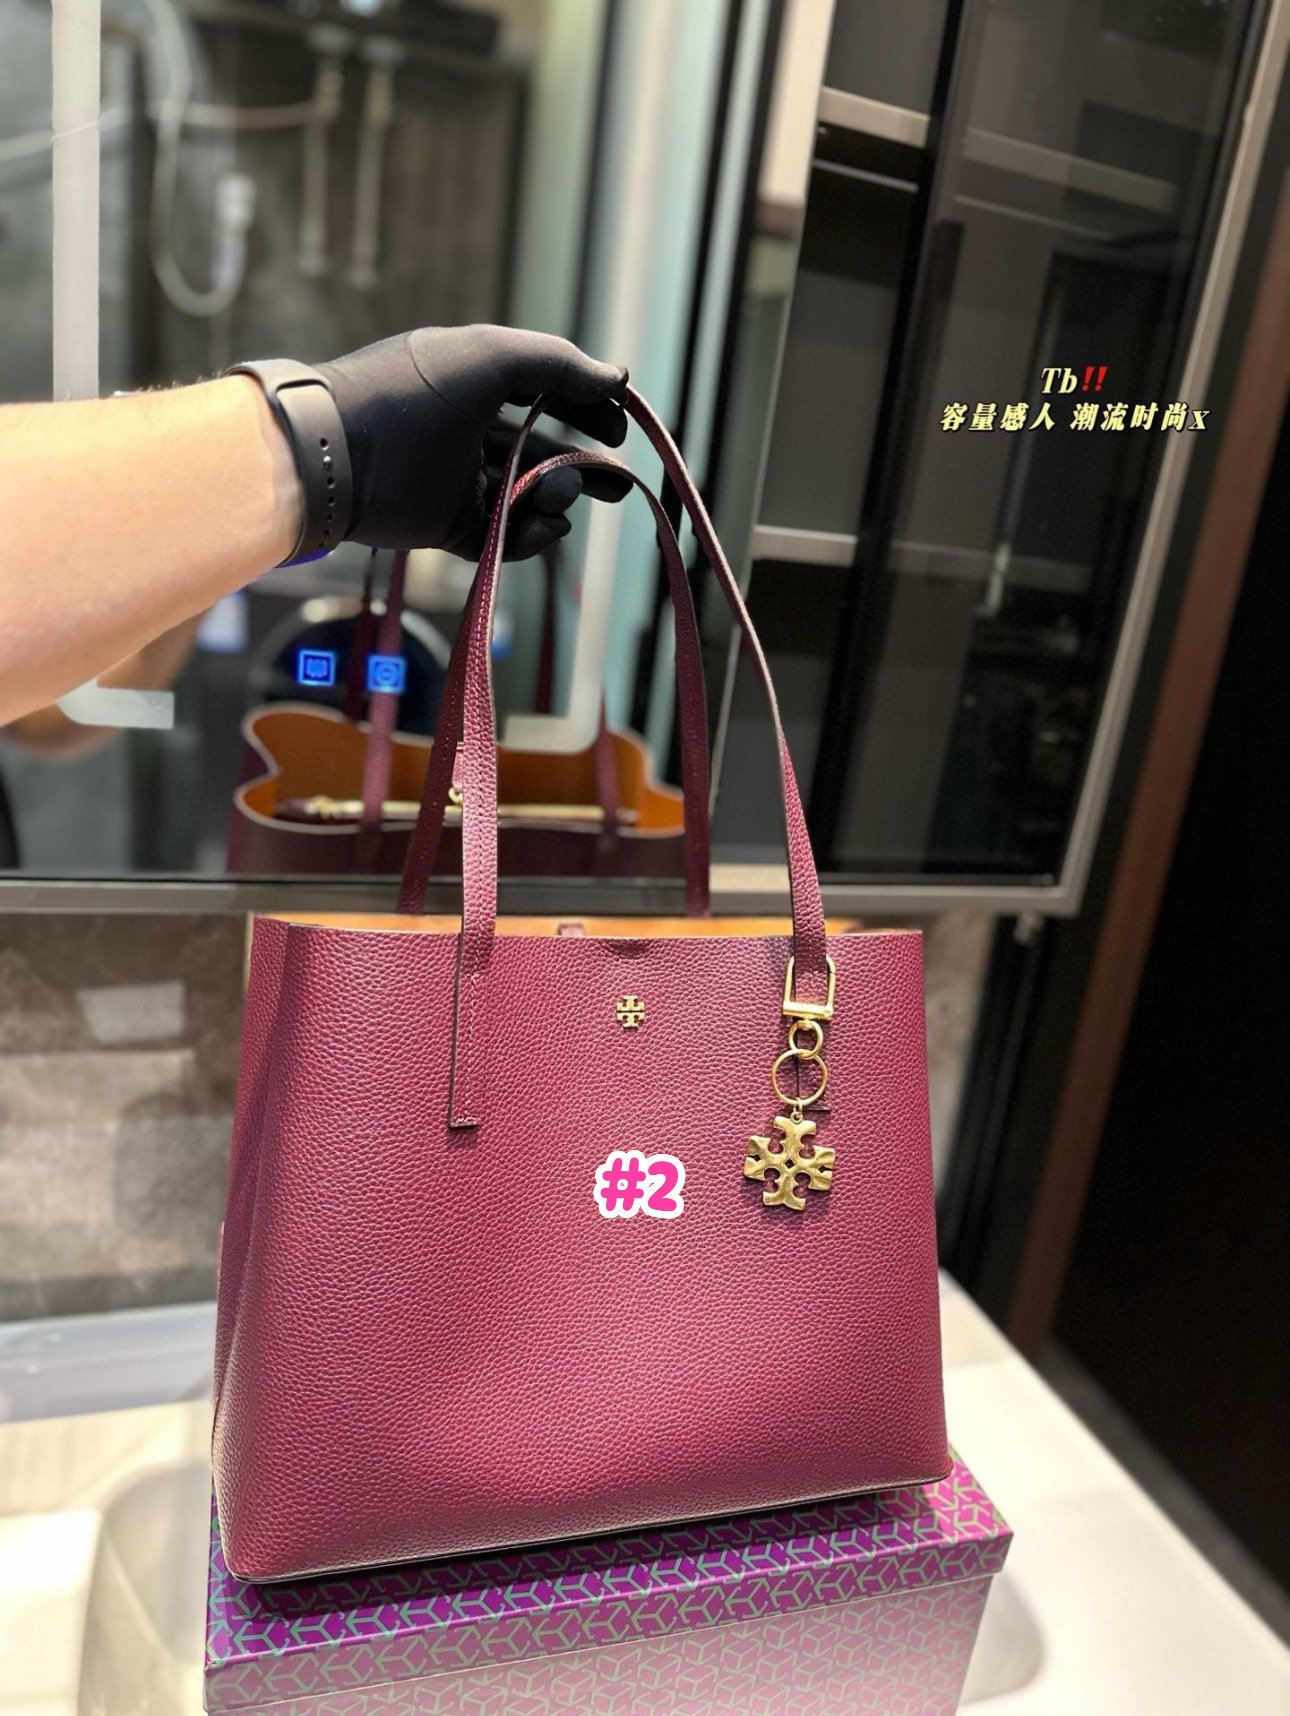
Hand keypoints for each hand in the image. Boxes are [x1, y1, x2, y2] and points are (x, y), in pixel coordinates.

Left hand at [316, 324, 630, 556]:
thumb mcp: (491, 357)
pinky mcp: (446, 527)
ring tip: (563, 496)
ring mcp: (456, 480)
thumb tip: (619, 379)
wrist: (335, 456)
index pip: (542, 390)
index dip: (586, 404)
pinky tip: (546, 525)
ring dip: (556, 497)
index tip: (621, 426)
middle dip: (582, 466)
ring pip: (525, 495)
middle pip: (540, 449)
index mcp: (471, 380)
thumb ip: (560, 363)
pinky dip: (531, 533)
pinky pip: (503, 535)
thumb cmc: (410, 393)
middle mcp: (465, 430)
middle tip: (618, 485)